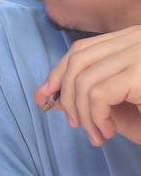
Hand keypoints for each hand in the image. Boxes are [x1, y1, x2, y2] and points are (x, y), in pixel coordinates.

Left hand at [34, 26, 140, 145]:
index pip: (82, 49)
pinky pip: (98, 94)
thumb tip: (52, 98)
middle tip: (75, 125)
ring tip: (97, 136)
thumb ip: (94, 99)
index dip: (59, 71)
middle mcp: (136, 40)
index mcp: (133, 41)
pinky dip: (95, 117)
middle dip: (67, 94)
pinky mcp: (140, 73)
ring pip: (84, 79)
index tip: (45, 96)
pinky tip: (107, 132)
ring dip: (83, 114)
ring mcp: (139, 53)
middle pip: (78, 60)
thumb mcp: (127, 106)